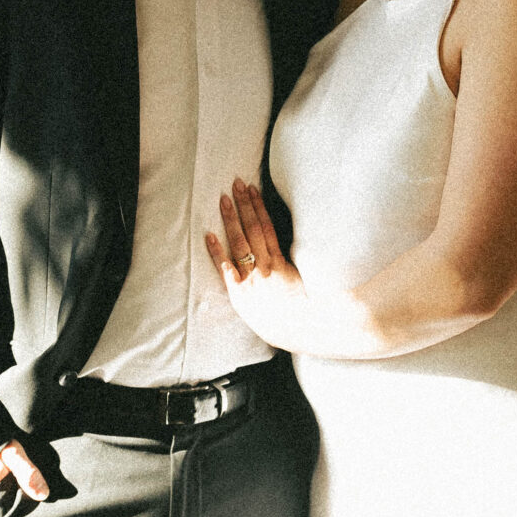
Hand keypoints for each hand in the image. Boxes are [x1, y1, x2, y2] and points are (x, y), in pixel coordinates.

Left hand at [205, 179, 311, 350]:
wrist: (297, 333)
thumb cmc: (306, 305)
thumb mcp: (308, 276)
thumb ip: (301, 255)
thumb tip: (308, 234)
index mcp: (281, 262)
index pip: (267, 226)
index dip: (259, 206)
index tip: (253, 188)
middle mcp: (265, 267)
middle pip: (252, 229)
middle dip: (243, 205)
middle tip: (235, 183)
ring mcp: (251, 280)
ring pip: (239, 243)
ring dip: (230, 220)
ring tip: (223, 200)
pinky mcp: (240, 295)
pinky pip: (226, 270)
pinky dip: (217, 252)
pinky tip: (208, 236)